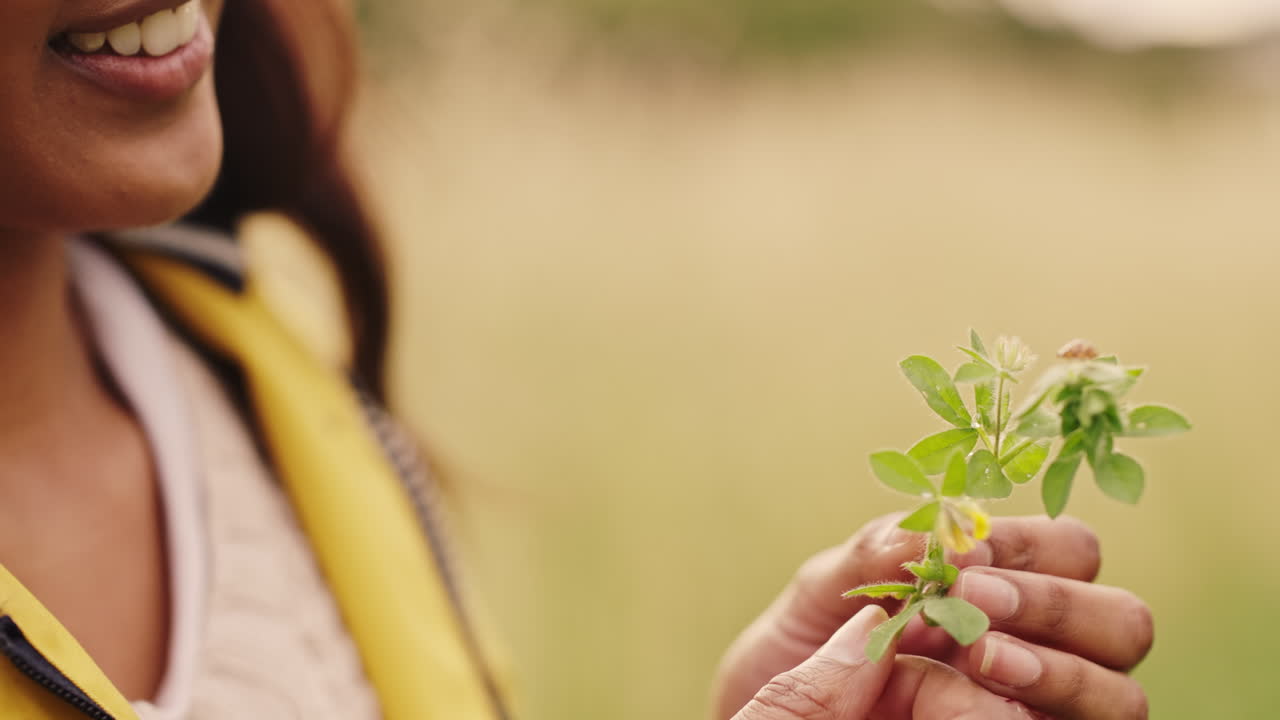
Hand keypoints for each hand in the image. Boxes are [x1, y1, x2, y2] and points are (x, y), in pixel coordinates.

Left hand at [714, 515, 1150, 718]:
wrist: (770, 715)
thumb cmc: (799, 655)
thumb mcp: (821, 597)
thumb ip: (874, 555)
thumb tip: (935, 529)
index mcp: (1005, 589)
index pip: (1071, 550)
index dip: (1027, 547)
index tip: (959, 557)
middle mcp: (1043, 652)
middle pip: (1123, 620)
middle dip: (1055, 607)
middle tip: (974, 605)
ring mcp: (1042, 709)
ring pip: (1120, 696)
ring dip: (1057, 670)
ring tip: (979, 656)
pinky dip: (1027, 715)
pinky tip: (956, 705)